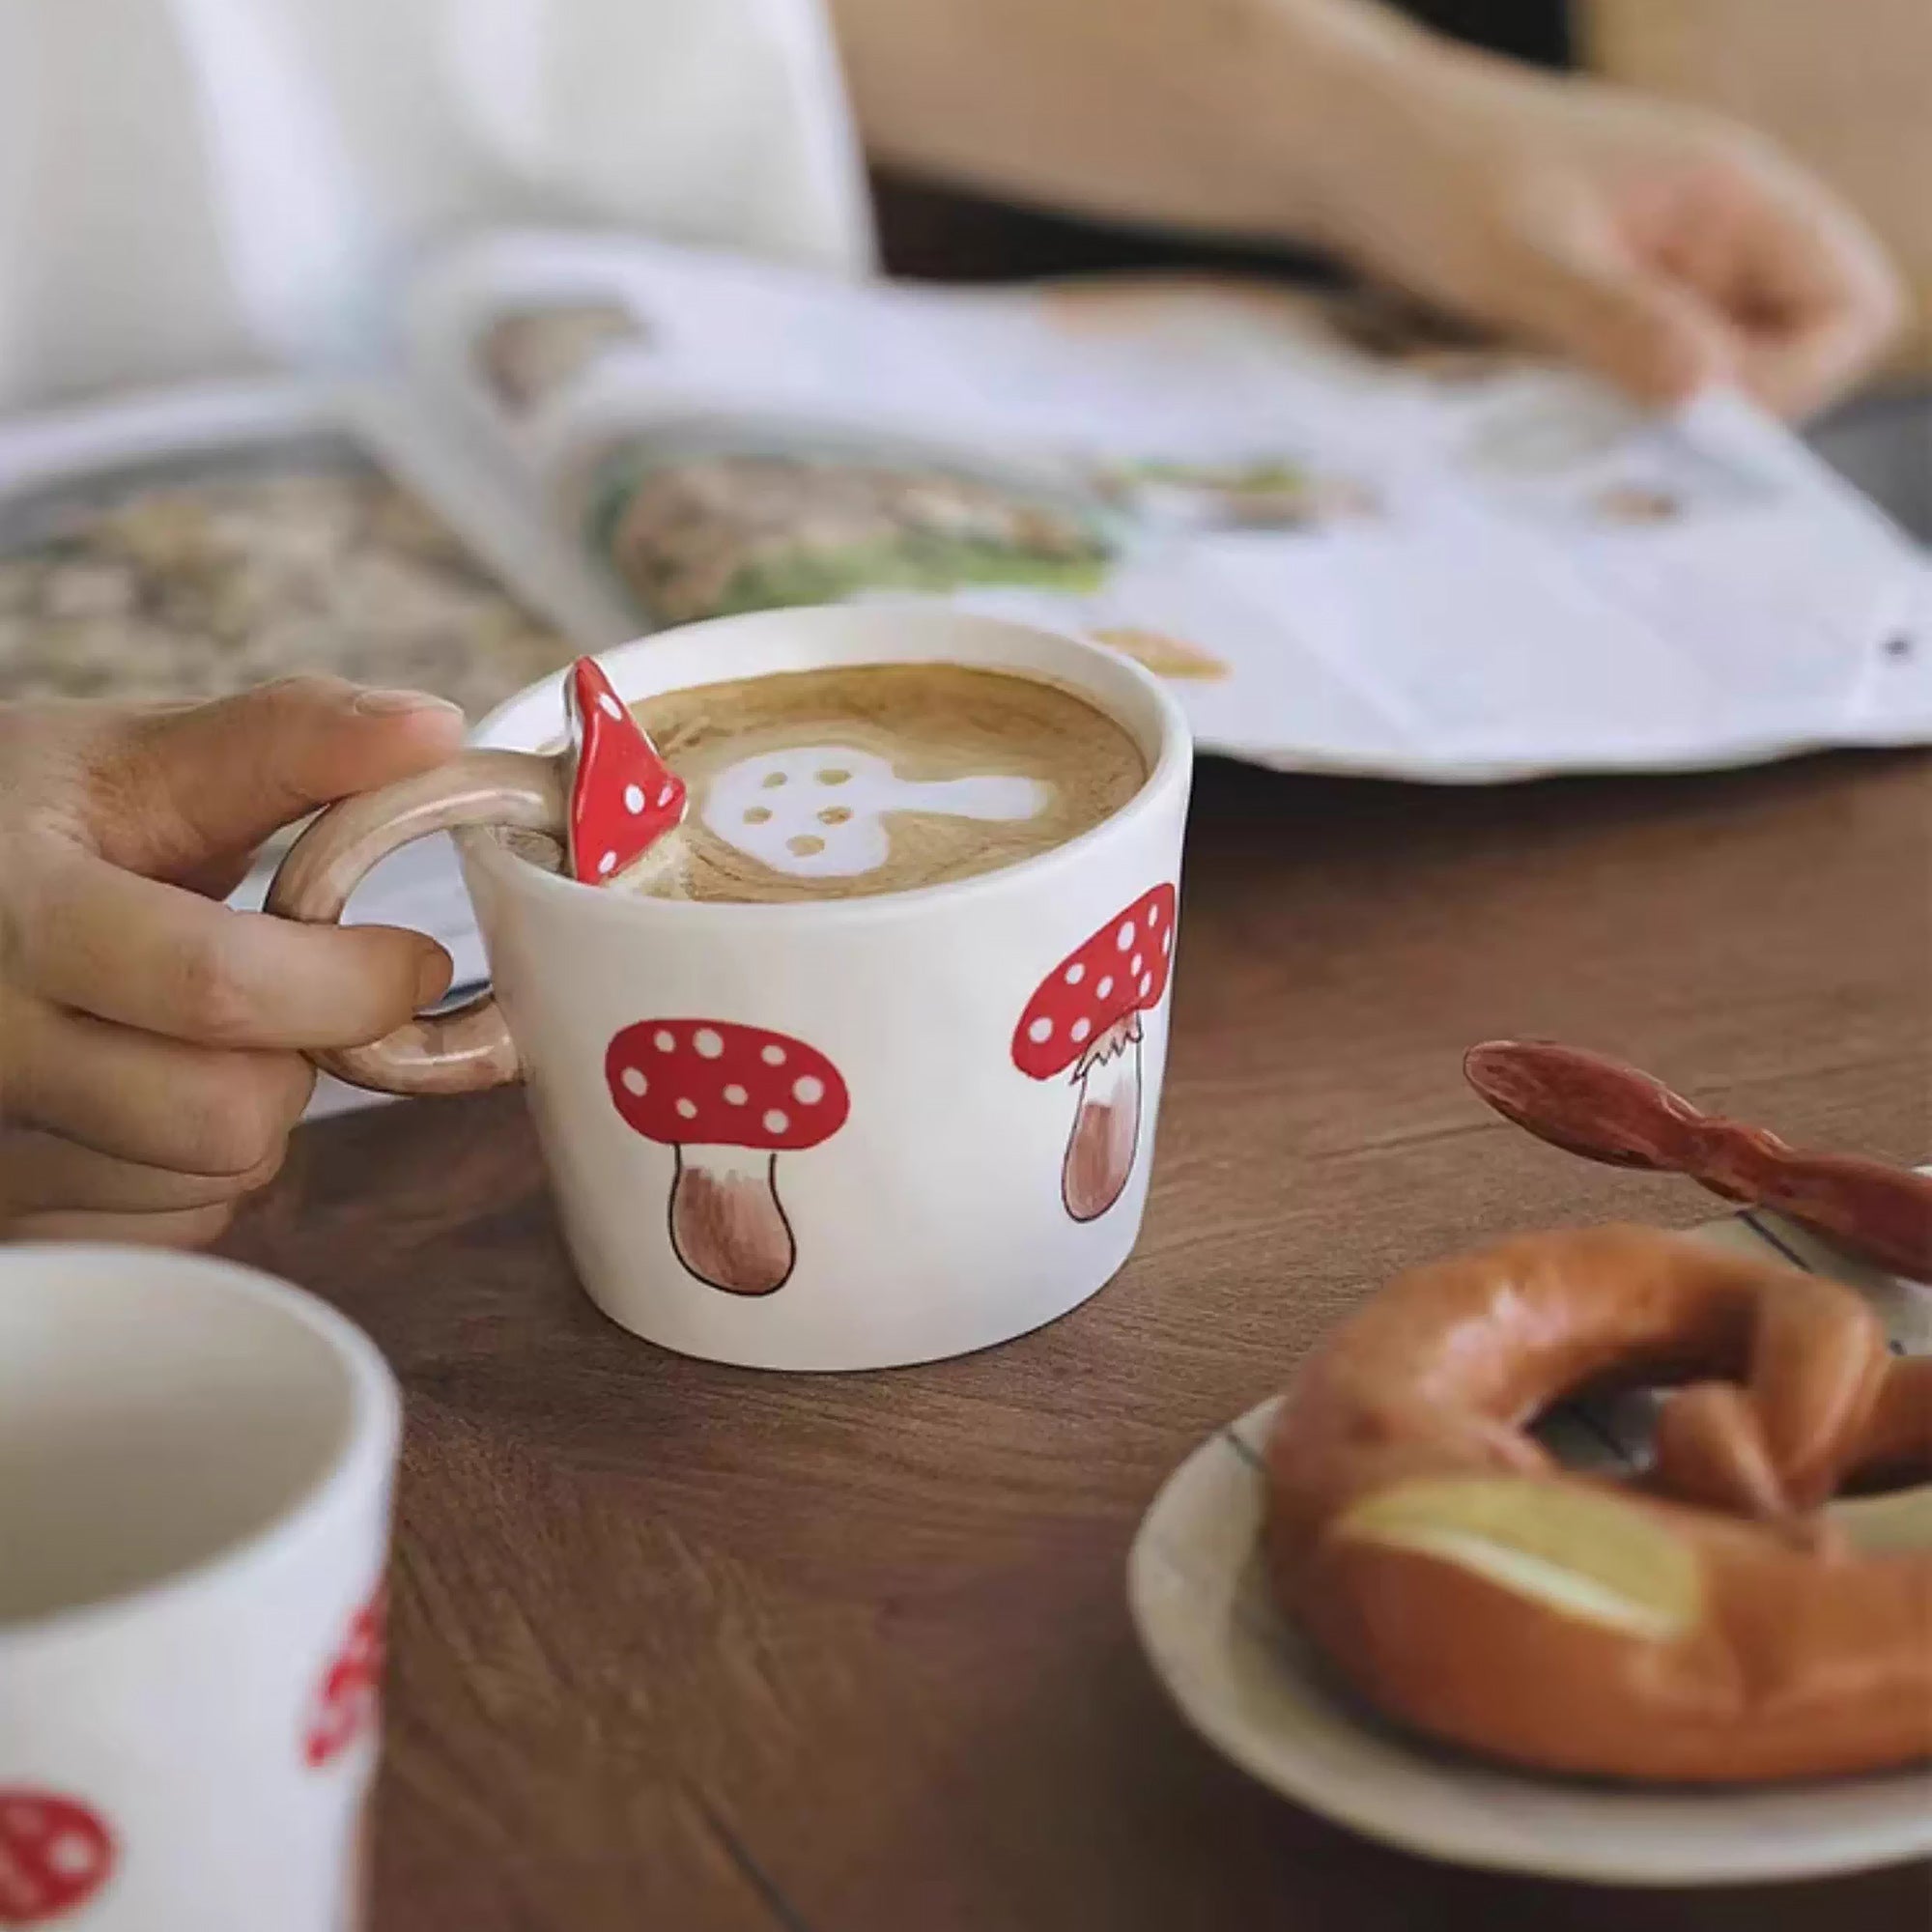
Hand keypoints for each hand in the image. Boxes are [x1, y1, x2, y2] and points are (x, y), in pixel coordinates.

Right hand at [0, 678, 465, 1245]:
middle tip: (291, 993)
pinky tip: (146, 1087)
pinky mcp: (8, 1216)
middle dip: (301, 1055)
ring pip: (209, 1183)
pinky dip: (193, 1171)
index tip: (411, 961)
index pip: (218, 987)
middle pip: (228, 1117)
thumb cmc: (17, 823)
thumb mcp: (130, 758)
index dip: (352, 984)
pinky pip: (168, 1231)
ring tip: (189, 1028)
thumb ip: (284, 739)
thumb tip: (434, 727)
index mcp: (16, 913)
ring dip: (251, 1112)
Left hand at [1322, 53, 1903, 418]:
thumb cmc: (1434, 177)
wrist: (1351, 149)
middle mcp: (1718, 233)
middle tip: (1623, 442)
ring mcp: (1668, 271)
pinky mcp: (1613, 306)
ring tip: (1570, 425)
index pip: (1849, 308)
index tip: (1692, 416)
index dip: (1794, 381)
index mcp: (1732, 195)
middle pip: (1790, 356)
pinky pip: (1647, 378)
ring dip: (1654, 420)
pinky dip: (1609, 410)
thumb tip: (1711, 394)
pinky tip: (1547, 417)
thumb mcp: (1524, 262)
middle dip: (1720, 412)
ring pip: (1713, 379)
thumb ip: (1621, 326)